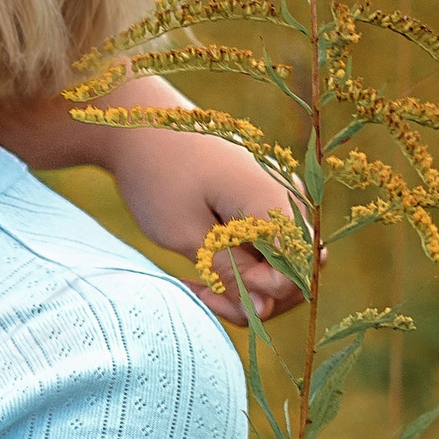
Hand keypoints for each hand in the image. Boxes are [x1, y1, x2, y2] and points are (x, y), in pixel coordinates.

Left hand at [101, 121, 309, 326]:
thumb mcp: (185, 233)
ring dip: (244, 285)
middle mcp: (287, 198)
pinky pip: (266, 247)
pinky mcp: (262, 203)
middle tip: (202, 292)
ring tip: (198, 284)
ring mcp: (277, 199)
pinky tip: (201, 271)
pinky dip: (239, 265)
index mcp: (273, 200)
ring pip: (282, 264)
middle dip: (255, 295)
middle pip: (298, 270)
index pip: (299, 268)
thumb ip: (228, 273)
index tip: (216, 285)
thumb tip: (264, 312)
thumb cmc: (157, 175)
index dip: (264, 290)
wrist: (139, 127)